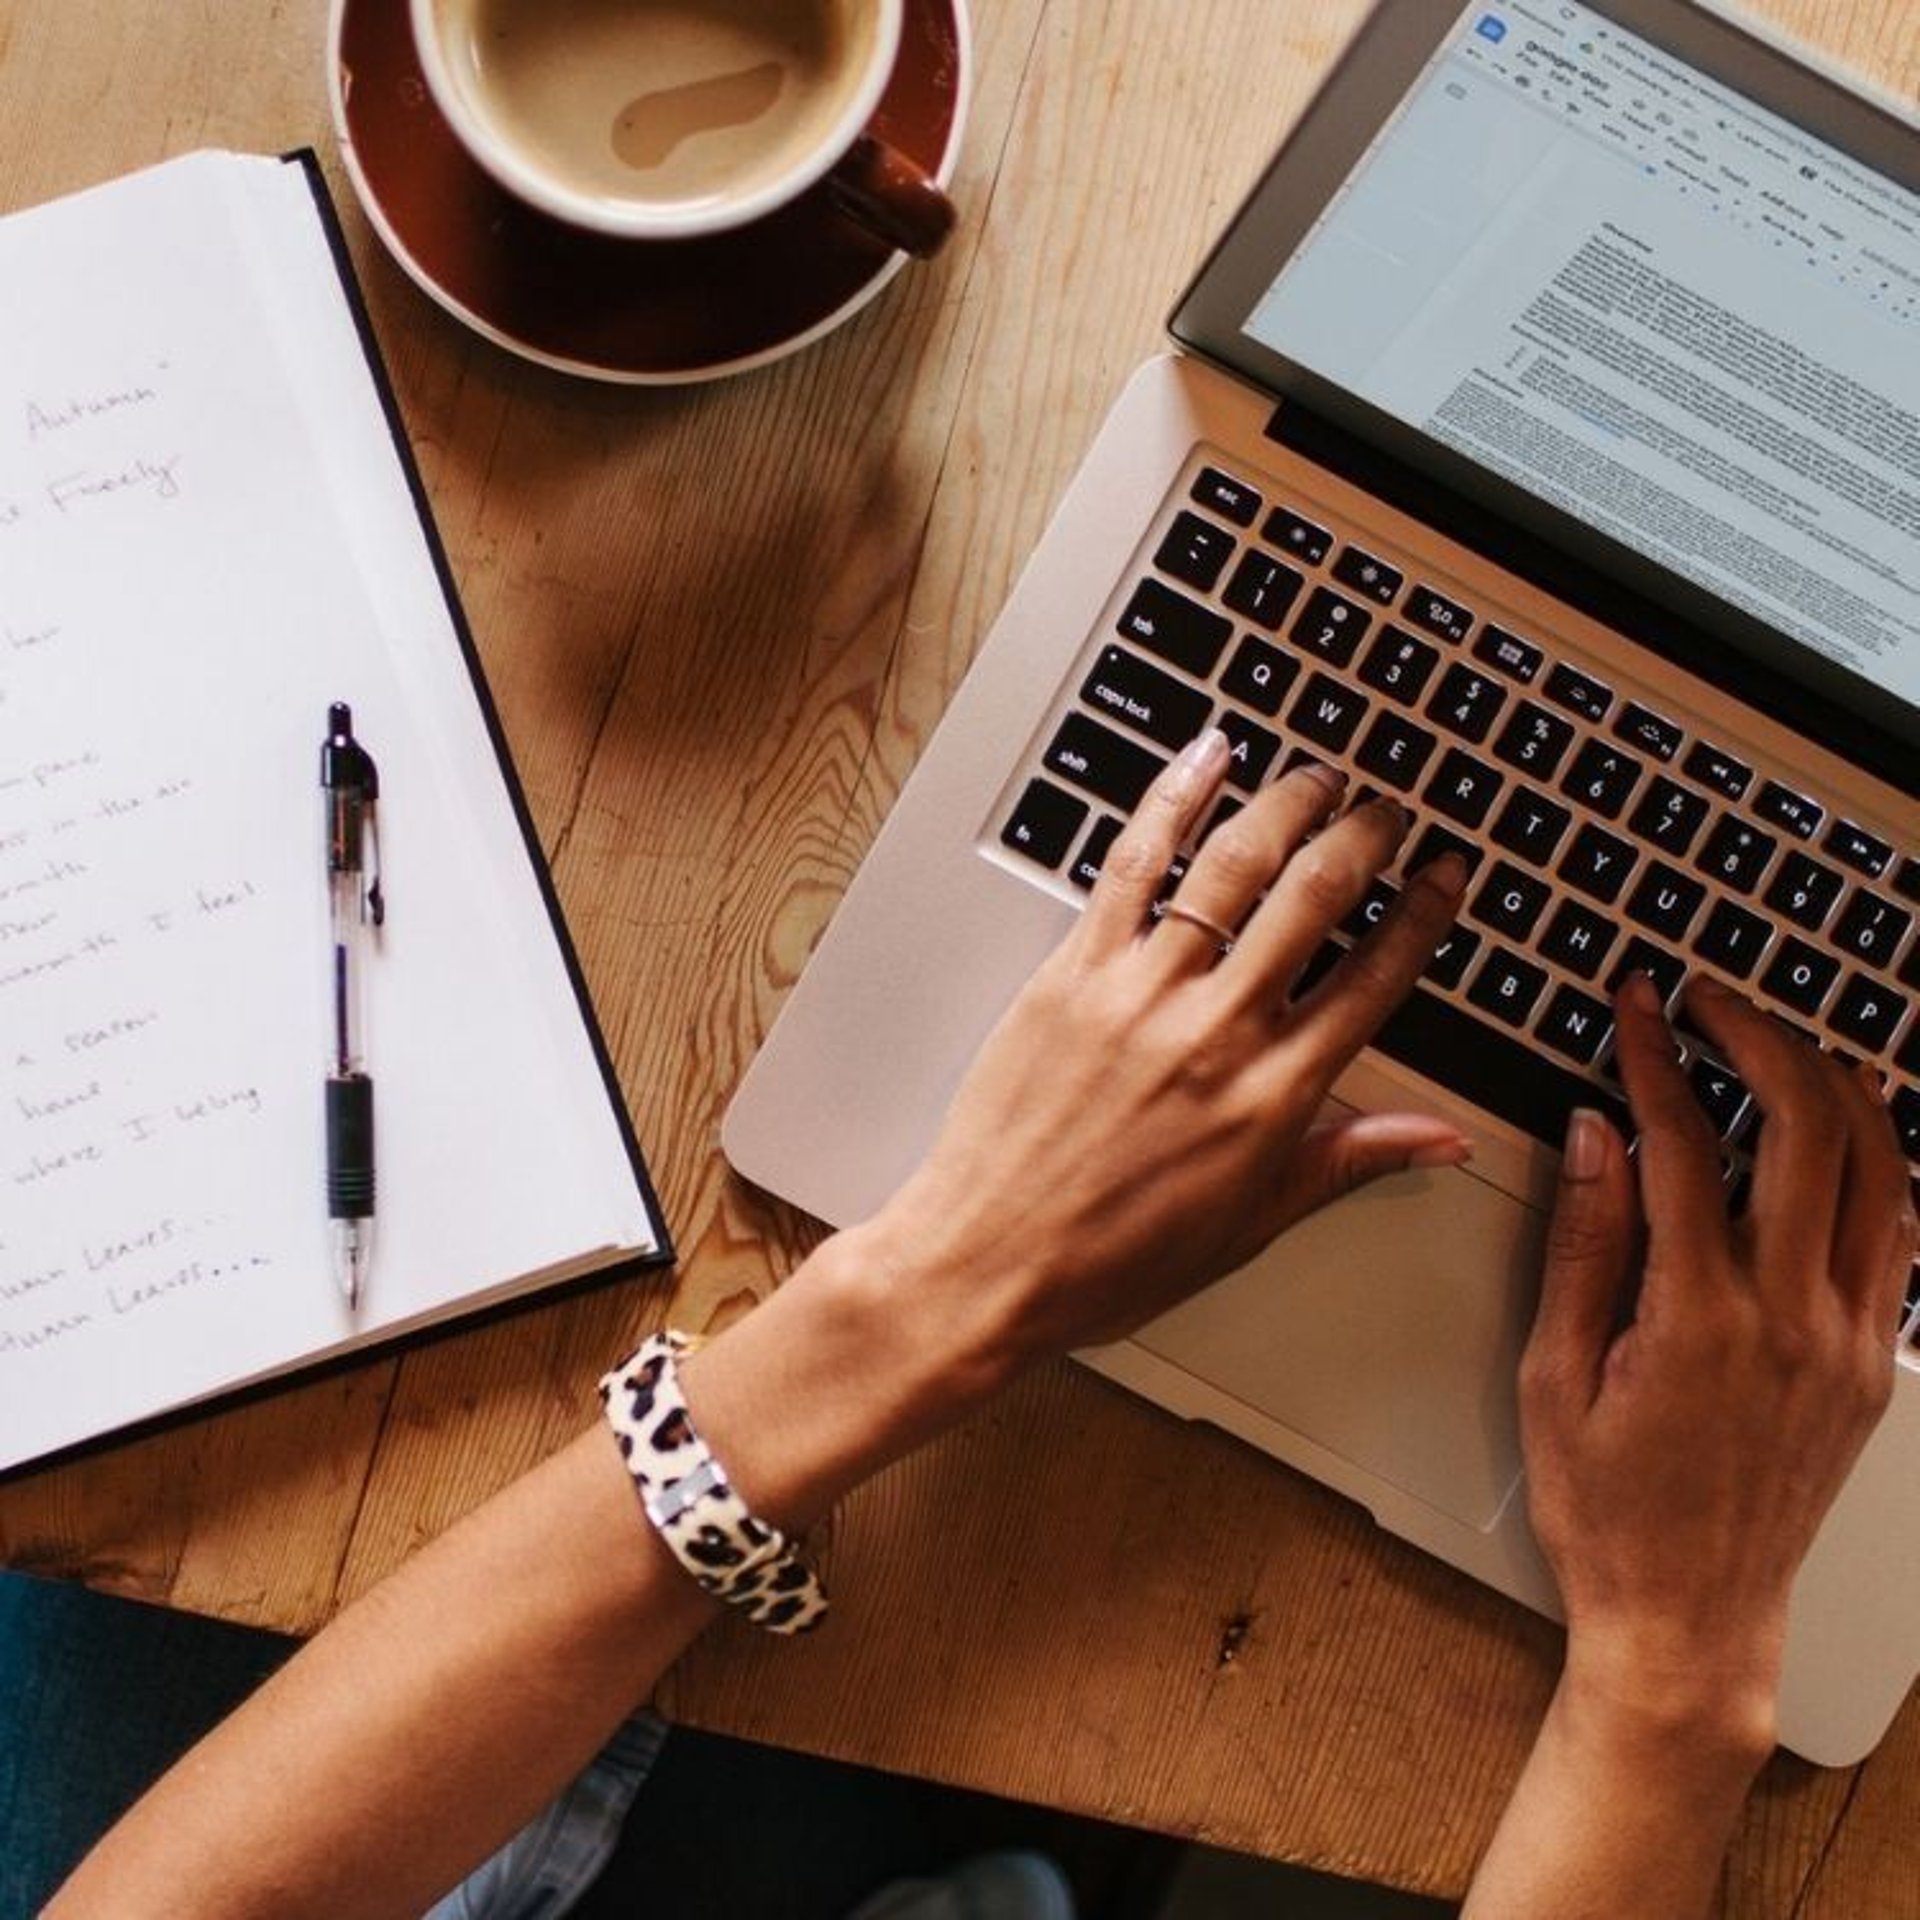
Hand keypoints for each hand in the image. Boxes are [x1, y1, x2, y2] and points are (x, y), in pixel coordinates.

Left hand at [861, 728, 1470, 1375]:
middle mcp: (1216, 1030)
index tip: (1446, 876)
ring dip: (1287, 804)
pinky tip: (1206, 757)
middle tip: (1388, 810)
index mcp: (1273, 1096)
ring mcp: (1141, 992)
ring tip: (1319, 776)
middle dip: (1365, 837)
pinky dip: (1174, 799)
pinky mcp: (1073, 971)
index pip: (1375, 979)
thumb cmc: (1112, 1257)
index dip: (1422, 916)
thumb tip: (1441, 1138)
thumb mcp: (1252, 1222)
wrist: (990, 1262)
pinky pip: (1133, 863)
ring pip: (1233, 865)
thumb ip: (1349, 1159)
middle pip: (1315, 898)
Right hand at [1520, 971, 1914, 1750]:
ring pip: (1877, 1170)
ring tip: (1782, 1041)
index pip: (1686, 1146)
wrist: (1689, 1617)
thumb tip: (1595, 1135)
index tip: (1636, 1007)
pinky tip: (1843, 1129)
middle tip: (1709, 1002)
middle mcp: (1793, 1322)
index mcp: (1700, 1323)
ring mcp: (1849, 1342)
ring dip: (1833, 1085)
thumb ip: (1583, 1244)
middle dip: (1758, 1041)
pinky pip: (1899, 1233)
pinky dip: (1877, 1160)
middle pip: (1805, 1132)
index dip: (1655, 1059)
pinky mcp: (1873, 1363)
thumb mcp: (1555, 1376)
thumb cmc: (1608, 1507)